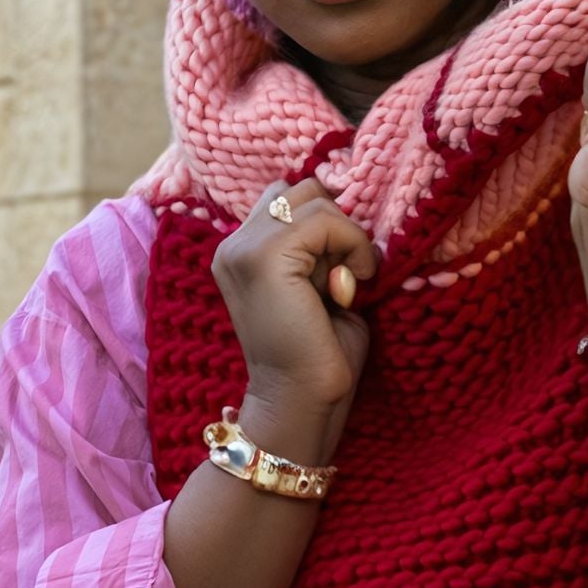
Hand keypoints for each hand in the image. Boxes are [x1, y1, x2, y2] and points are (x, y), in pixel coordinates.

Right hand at [211, 175, 377, 422]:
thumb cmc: (318, 353)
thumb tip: (345, 210)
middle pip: (302, 187)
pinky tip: (352, 285)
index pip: (290, 197)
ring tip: (346, 283)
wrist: (301, 400)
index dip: (328, 225)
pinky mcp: (264, 256)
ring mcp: (243, 247)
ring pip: (315, 198)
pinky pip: (325, 219)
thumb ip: (320, 247)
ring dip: (347, 237)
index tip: (341, 271)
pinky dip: (353, 245)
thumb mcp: (319, 283)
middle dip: (335, 225)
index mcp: (241, 251)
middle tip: (343, 276)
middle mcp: (234, 243)